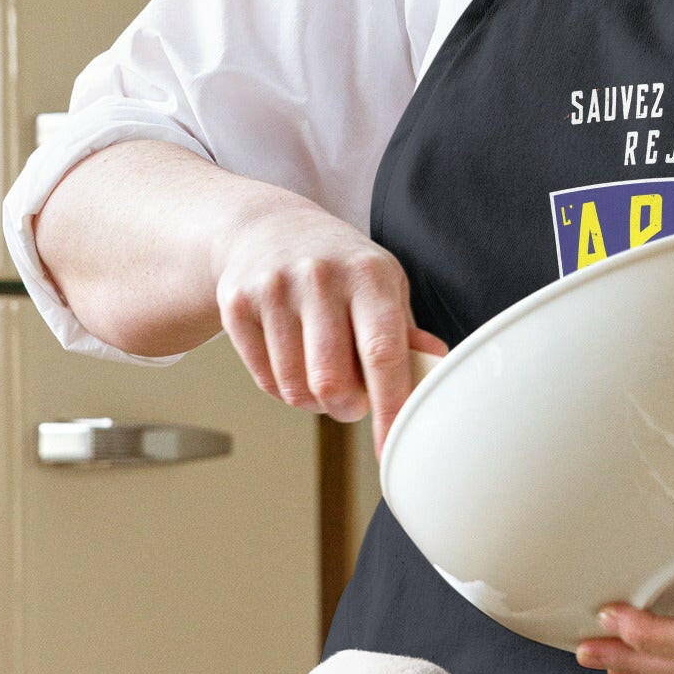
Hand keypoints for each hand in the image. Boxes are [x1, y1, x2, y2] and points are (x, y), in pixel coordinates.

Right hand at [213, 198, 446, 454]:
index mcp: (369, 274)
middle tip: (352, 401)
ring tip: (320, 373)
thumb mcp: (380, 284)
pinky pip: (266, 380)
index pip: (383, 352)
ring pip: (296, 388)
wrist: (266, 228)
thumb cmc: (338, 266)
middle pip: (332, 381)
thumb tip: (436, 363)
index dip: (391, 406)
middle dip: (347, 408)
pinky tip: (291, 358)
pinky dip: (284, 387)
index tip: (394, 445)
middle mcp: (321, 277)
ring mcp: (275, 289)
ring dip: (314, 401)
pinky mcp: (237, 305)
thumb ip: (404, 331)